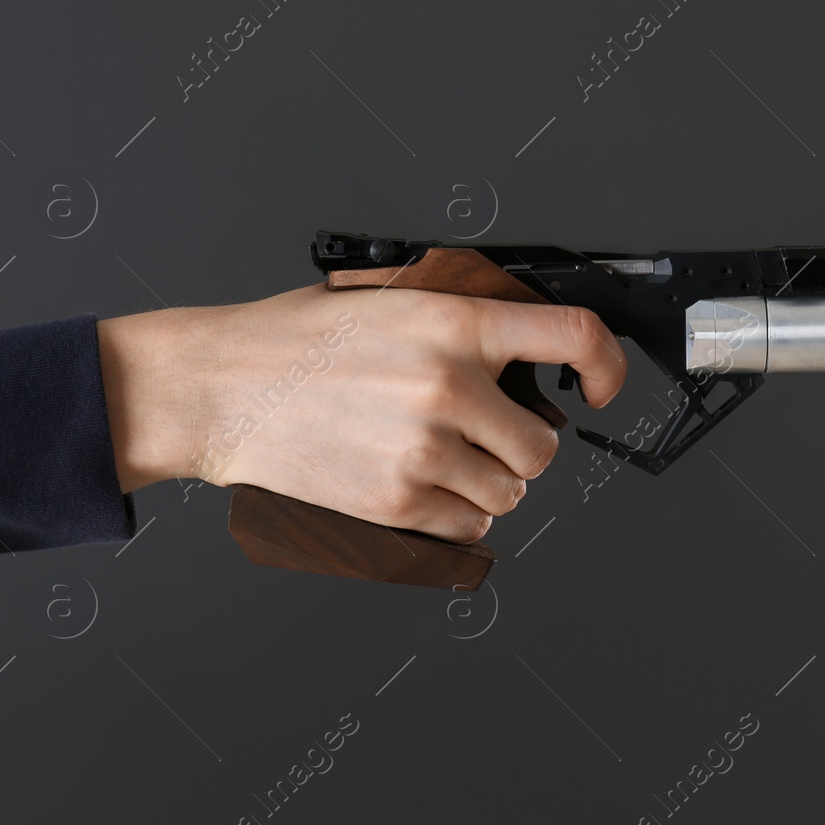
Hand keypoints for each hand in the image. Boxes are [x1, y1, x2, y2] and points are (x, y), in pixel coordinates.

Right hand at [97, 284, 626, 542]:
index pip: (571, 335)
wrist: (220, 387)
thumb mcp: (390, 301)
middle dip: (520, 444)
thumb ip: (462, 323)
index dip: (605, 365)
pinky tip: (417, 482)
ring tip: (438, 455)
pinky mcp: (397, 501)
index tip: (601, 386)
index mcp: (452, 323)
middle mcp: (448, 385)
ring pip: (511, 490)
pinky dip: (455, 512)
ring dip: (488, 481)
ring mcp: (424, 448)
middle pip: (543, 444)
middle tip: (483, 433)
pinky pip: (469, 523)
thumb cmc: (294, 341)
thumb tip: (524, 348)